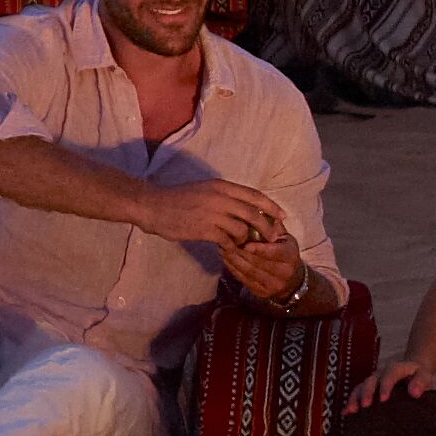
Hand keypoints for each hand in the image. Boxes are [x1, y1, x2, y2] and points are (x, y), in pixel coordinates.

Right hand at [139, 176, 288, 254]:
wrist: (153, 206)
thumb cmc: (177, 198)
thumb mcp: (204, 190)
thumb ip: (224, 197)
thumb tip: (244, 209)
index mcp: (221, 186)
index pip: (254, 195)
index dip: (271, 206)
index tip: (282, 216)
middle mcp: (220, 198)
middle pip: (253, 214)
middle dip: (267, 228)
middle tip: (272, 238)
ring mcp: (212, 214)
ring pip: (242, 229)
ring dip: (247, 240)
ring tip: (243, 244)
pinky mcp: (204, 229)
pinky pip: (228, 241)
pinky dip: (232, 246)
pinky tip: (228, 249)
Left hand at [214, 230, 309, 304]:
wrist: (293, 280)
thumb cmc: (285, 251)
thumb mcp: (285, 238)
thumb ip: (274, 226)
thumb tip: (261, 209)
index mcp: (290, 256)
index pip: (275, 253)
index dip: (261, 249)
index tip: (246, 244)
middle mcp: (284, 272)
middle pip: (258, 262)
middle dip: (240, 252)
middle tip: (225, 240)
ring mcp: (273, 285)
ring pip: (249, 271)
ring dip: (233, 259)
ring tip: (221, 246)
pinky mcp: (262, 292)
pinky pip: (244, 279)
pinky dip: (232, 268)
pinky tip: (224, 258)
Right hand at [344, 358, 433, 416]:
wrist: (412, 371)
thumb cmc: (419, 376)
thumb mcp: (425, 375)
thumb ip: (421, 382)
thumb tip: (414, 393)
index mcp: (396, 368)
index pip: (390, 374)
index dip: (385, 386)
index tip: (383, 400)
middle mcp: (381, 373)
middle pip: (371, 380)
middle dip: (367, 393)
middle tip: (366, 405)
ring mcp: (373, 380)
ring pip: (361, 386)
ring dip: (355, 398)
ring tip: (352, 410)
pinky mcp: (368, 388)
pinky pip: (357, 393)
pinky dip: (351, 402)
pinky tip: (345, 413)